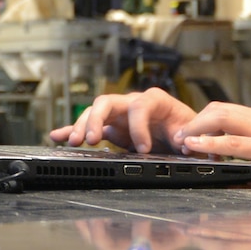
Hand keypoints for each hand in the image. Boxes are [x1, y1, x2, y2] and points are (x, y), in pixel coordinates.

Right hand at [52, 88, 197, 152]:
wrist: (184, 134)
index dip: (139, 126)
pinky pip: (89, 127)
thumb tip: (183, 143)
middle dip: (96, 119)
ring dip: (81, 127)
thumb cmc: (188, 129)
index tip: (143, 148)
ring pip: (93, 113)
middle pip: (107, 102)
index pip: (140, 105)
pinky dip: (73, 131)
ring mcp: (119, 114)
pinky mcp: (111, 127)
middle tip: (91, 140)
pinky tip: (57, 136)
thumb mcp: (193, 132)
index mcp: (155, 101)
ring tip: (73, 142)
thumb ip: (188, 137)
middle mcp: (132, 103)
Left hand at [170, 102, 250, 190]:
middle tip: (178, 135)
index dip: (203, 119)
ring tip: (181, 140)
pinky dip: (210, 143)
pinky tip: (196, 147)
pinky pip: (234, 143)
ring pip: (223, 119)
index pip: (226, 109)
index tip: (188, 132)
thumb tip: (220, 148)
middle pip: (220, 109)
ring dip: (197, 129)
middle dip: (195, 121)